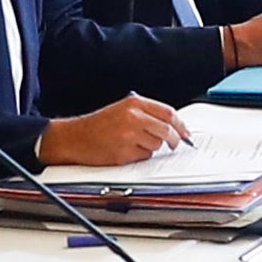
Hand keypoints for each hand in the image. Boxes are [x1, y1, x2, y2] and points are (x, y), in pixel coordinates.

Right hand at [37, 96, 188, 168]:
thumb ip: (146, 113)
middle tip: (175, 144)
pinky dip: (140, 157)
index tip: (186, 133)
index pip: (168, 113)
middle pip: (167, 130)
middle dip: (174, 140)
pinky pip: (144, 157)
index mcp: (133, 104)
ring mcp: (128, 136)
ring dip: (152, 148)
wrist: (75, 138)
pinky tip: (126, 151)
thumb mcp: (122, 109)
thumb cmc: (98, 125)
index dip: (181, 125)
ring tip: (135, 143)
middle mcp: (132, 118)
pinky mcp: (123, 153)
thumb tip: (173, 125)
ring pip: (157, 146)